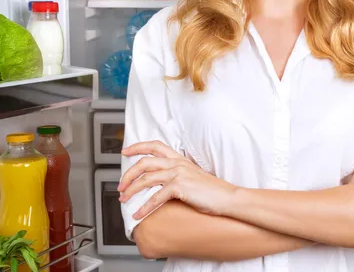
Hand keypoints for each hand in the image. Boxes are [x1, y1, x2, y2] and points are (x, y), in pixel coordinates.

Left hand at [118, 140, 236, 219]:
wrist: (226, 197)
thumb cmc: (211, 190)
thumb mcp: (192, 176)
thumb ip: (177, 174)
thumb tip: (160, 182)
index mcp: (180, 159)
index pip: (155, 146)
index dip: (138, 147)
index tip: (125, 151)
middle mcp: (177, 163)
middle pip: (145, 162)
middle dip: (128, 173)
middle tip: (120, 185)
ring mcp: (178, 174)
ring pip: (146, 178)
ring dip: (131, 190)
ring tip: (124, 199)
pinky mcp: (180, 187)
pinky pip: (155, 197)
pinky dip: (144, 207)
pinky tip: (138, 214)